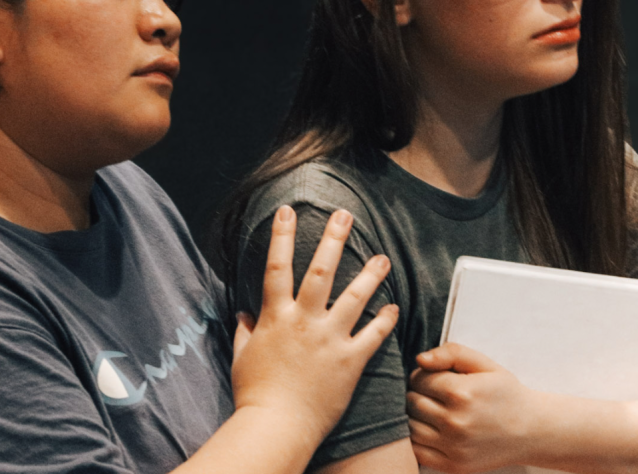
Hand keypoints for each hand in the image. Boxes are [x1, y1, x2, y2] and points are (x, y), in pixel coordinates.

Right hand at [231, 205, 397, 443]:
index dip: (281, 236)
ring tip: (383, 257)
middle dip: (334, 239)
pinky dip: (385, 320)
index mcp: (276, 317)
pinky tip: (394, 306)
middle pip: (321, 270)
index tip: (287, 210)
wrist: (277, 427)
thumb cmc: (255, 396)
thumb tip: (244, 315)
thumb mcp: (243, 359)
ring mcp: (330, 339)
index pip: (277, 267)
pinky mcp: (350, 361)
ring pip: (354, 297)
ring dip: (370, 274)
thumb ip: (245, 333)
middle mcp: (304, 321)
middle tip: (346, 215)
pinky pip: (373, 335)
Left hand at [407, 343, 532, 472]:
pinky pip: (418, 452)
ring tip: (433, 411)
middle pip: (412, 402)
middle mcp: (455, 422)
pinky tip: (432, 430)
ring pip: (410, 427)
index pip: (419, 379)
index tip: (434, 377)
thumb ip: (451, 353)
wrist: (531, 431)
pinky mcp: (454, 466)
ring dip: (415, 416)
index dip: (423, 375)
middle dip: (417, 393)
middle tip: (433, 393)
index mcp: (461, 392)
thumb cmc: (505, 393)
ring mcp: (454, 447)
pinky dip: (417, 440)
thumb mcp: (484, 364)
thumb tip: (420, 359)